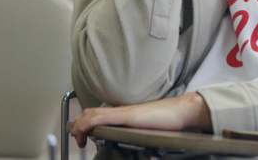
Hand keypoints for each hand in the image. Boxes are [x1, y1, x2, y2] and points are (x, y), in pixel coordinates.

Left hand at [69, 92, 211, 147]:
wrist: (181, 111)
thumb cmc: (169, 122)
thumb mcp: (147, 130)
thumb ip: (137, 134)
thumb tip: (138, 147)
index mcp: (124, 114)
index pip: (98, 114)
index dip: (85, 123)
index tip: (81, 137)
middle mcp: (120, 111)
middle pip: (90, 112)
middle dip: (78, 125)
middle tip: (77, 139)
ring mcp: (122, 112)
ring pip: (91, 114)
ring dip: (80, 125)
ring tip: (78, 139)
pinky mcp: (125, 116)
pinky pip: (100, 118)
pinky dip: (88, 124)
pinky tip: (84, 133)